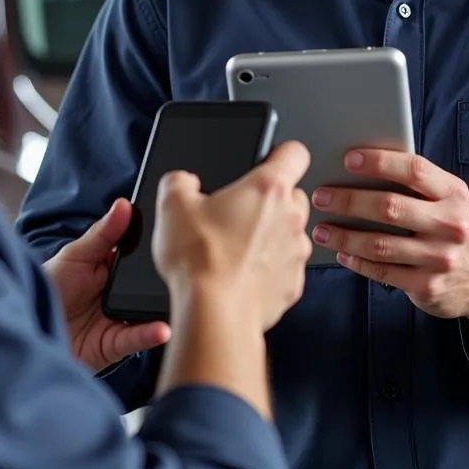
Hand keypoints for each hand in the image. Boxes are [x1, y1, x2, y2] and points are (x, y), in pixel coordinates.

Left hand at [44, 200, 170, 372]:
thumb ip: (101, 234)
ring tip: (178, 298)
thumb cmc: (47, 288)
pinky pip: (137, 338)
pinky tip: (162, 328)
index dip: (155, 245)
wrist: (27, 330)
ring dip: (163, 307)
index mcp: (111, 267)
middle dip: (163, 276)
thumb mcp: (74, 255)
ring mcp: (120, 317)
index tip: (173, 232)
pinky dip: (151, 334)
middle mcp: (120, 292)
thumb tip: (124, 204)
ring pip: (149, 310)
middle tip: (180, 268)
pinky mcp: (115, 344)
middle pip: (149, 282)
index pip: (139, 254)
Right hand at [152, 141, 312, 332]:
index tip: (268, 159)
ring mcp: (296, 254)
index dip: (281, 152)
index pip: (295, 153)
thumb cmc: (200, 261)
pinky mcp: (292, 286)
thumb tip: (182, 181)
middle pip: (293, 195)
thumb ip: (179, 181)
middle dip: (270, 200)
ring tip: (235, 249)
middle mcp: (290, 218)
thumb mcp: (172, 206)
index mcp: (267, 188)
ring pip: (290, 234)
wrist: (213, 315)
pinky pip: (284, 269)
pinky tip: (241, 275)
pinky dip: (268, 270)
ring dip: (270, 237)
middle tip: (238, 212)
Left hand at [311, 149, 468, 346]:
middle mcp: (451, 224)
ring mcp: (441, 258)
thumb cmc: (451, 227)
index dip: (379, 162)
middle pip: (390, 207)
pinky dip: (356, 262)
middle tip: (320, 197)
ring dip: (344, 236)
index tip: (348, 159)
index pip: (414, 170)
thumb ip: (415, 184)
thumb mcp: (447, 199)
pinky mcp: (429, 286)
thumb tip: (359, 166)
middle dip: (348, 201)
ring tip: (320, 229)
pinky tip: (341, 253)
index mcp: (453, 193)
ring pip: (380, 244)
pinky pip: (382, 272)